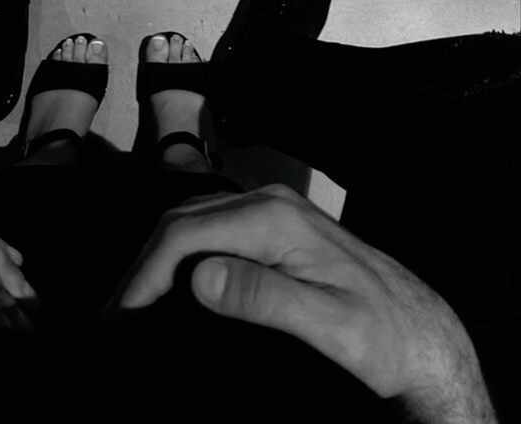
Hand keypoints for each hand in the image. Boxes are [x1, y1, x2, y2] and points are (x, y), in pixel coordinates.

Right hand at [111, 184, 495, 422]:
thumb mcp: (329, 325)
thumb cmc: (380, 334)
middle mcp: (268, 203)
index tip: (124, 316)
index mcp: (275, 220)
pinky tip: (174, 283)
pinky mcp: (273, 225)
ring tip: (136, 302)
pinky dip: (182, 253)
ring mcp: (271, 210)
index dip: (146, 273)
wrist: (419, 328)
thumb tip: (198, 278)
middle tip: (118, 315)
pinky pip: (212, 227)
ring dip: (159, 258)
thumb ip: (265, 298)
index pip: (186, 234)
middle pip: (181, 220)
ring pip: (193, 221)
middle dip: (143, 265)